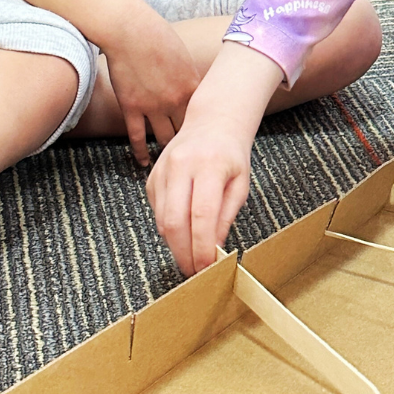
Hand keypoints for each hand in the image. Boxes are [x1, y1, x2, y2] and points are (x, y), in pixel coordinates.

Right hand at [101, 7, 200, 167]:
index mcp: (192, 86)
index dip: (210, 130)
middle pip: (189, 131)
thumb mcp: (183, 55)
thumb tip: (194, 87)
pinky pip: (138, 136)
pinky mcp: (132, 107)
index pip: (207, 116)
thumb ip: (189, 76)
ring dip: (170, 152)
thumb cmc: (157, 35)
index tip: (214, 141)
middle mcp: (176, 100)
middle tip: (198, 159)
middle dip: (194, 145)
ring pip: (166, 138)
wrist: (130, 30)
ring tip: (174, 164)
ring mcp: (153, 106)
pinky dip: (141, 152)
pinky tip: (145, 163)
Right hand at [146, 40, 283, 273]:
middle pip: (174, 221)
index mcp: (209, 167)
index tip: (206, 267)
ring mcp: (162, 170)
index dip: (202, 247)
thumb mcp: (240, 184)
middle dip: (183, 252)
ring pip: (161, 219)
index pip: (202, 216)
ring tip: (190, 256)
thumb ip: (226, 216)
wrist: (213, 122)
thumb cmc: (231, 154)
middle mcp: (181, 166)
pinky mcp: (152, 176)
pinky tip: (182, 232)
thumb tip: (213, 248)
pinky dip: (168, 227)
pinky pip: (157, 210)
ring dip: (174, 244)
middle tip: (193, 271)